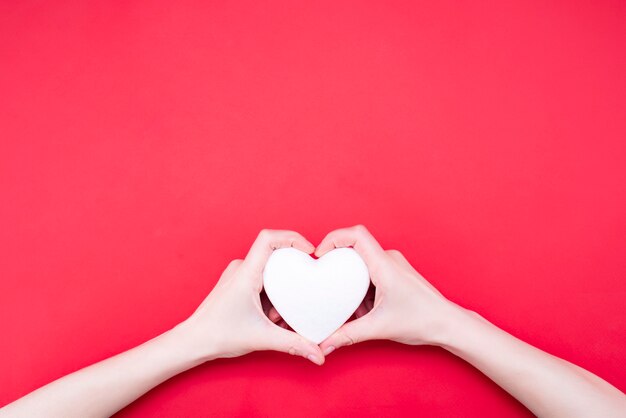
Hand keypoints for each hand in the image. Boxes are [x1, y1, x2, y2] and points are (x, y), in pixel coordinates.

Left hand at [176, 229, 324, 364]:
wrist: (192, 342)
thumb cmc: (218, 335)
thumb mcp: (261, 338)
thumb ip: (293, 344)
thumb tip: (317, 354)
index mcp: (246, 273)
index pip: (269, 238)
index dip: (292, 238)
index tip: (309, 251)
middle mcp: (241, 268)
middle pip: (275, 256)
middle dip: (292, 275)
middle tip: (300, 295)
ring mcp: (238, 275)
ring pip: (270, 271)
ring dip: (282, 290)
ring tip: (280, 316)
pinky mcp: (238, 284)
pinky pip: (262, 280)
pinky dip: (272, 296)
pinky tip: (271, 318)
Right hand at [316, 225, 462, 354]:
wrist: (448, 324)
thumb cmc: (422, 320)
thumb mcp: (379, 328)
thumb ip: (348, 335)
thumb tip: (325, 343)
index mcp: (384, 265)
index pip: (356, 235)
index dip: (333, 238)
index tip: (320, 255)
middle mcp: (389, 259)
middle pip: (354, 248)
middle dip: (337, 264)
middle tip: (325, 280)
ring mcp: (393, 266)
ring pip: (362, 263)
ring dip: (350, 280)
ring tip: (346, 302)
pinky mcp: (395, 275)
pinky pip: (371, 273)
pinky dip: (361, 288)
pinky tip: (363, 309)